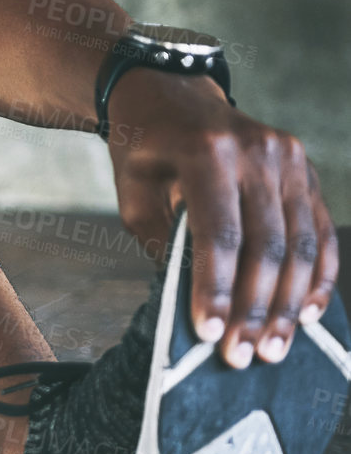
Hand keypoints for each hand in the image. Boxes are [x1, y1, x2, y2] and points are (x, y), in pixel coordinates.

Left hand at [108, 68, 339, 367]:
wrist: (171, 96)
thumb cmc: (144, 155)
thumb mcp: (135, 196)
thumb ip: (165, 243)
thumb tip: (196, 306)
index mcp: (206, 153)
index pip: (218, 233)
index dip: (216, 289)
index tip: (211, 335)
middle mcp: (258, 152)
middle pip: (265, 244)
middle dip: (254, 308)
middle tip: (244, 357)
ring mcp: (289, 158)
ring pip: (299, 242)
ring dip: (288, 303)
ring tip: (272, 348)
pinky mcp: (306, 171)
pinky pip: (319, 229)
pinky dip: (316, 275)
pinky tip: (308, 314)